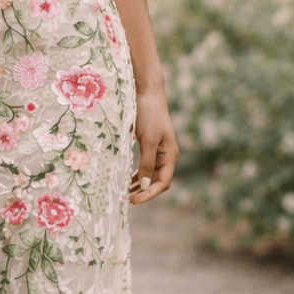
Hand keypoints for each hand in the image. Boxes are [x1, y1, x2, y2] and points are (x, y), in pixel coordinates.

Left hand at [129, 88, 178, 205]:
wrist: (146, 92)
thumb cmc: (149, 114)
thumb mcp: (148, 140)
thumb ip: (147, 163)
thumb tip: (144, 185)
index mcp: (169, 155)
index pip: (162, 182)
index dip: (149, 194)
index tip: (133, 201)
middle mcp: (165, 156)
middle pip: (156, 182)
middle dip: (142, 192)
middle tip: (125, 201)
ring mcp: (157, 151)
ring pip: (149, 175)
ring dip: (138, 186)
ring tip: (123, 194)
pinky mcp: (148, 146)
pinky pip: (143, 166)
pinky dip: (135, 175)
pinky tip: (125, 180)